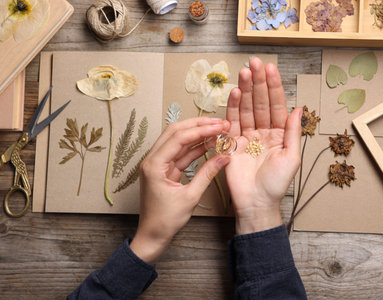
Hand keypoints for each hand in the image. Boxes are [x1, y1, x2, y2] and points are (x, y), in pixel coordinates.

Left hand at [130, 117, 230, 262]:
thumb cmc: (166, 220)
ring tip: (218, 130)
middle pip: (176, 132)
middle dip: (198, 125)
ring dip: (198, 134)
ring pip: (178, 141)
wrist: (152, 235)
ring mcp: (158, 164)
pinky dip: (195, 148)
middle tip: (219, 123)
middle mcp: (153, 160)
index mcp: (154, 164)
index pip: (179, 137)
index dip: (201, 129)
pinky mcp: (165, 170)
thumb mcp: (190, 197)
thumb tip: (224, 157)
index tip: (218, 126)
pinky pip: (180, 153)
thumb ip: (207, 174)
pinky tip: (210, 143)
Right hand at [225, 57, 301, 234]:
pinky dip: (232, 107)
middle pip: (259, 102)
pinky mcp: (231, 143)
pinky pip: (232, 122)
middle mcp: (262, 132)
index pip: (276, 105)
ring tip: (244, 72)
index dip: (273, 87)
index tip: (271, 69)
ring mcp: (246, 136)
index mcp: (279, 134)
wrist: (256, 203)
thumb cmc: (276, 185)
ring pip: (245, 108)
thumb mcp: (292, 157)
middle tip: (255, 63)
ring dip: (245, 90)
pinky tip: (234, 93)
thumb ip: (293, 132)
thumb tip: (299, 109)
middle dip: (258, 82)